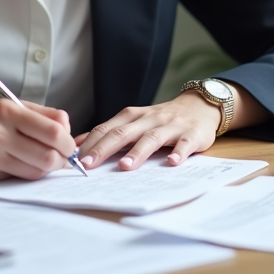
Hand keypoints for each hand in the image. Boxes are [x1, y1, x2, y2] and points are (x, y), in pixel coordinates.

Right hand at [0, 98, 77, 182]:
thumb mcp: (7, 105)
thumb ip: (41, 115)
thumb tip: (69, 132)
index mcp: (8, 111)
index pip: (53, 132)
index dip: (68, 143)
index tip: (68, 145)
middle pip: (47, 157)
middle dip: (61, 160)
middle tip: (61, 158)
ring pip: (34, 172)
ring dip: (45, 170)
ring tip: (42, 162)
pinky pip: (15, 179)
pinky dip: (23, 174)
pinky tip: (18, 164)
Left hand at [74, 92, 220, 170]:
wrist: (199, 106)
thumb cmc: (161, 119)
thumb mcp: (134, 121)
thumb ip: (110, 131)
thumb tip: (79, 144)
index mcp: (132, 116)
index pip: (107, 128)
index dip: (91, 143)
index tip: (74, 158)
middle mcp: (149, 119)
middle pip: (124, 133)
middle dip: (105, 148)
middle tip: (89, 165)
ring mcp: (171, 126)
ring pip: (151, 138)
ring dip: (137, 152)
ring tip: (125, 166)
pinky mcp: (191, 134)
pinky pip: (185, 143)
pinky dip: (179, 152)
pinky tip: (172, 162)